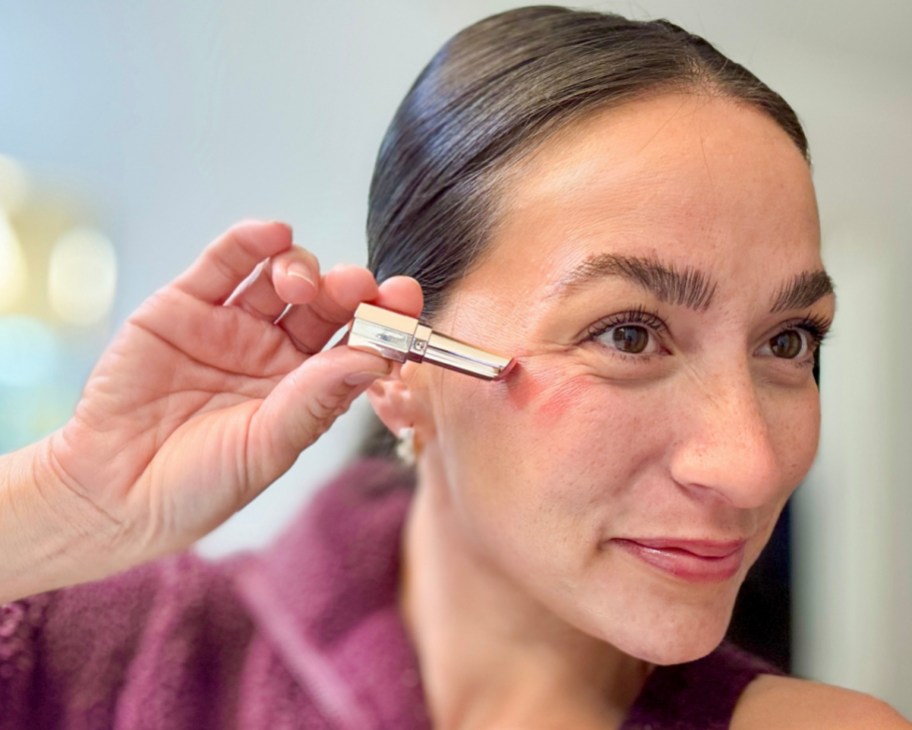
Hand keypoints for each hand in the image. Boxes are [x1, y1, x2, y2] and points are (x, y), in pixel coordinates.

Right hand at [30, 220, 420, 578]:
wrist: (111, 492)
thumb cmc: (197, 485)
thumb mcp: (265, 447)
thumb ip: (315, 400)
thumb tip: (375, 358)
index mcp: (307, 390)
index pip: (357, 344)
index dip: (383, 321)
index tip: (405, 302)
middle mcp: (276, 353)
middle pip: (327, 306)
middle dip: (349, 290)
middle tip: (361, 285)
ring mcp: (232, 326)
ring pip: (281, 278)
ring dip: (303, 267)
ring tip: (302, 283)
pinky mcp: (186, 305)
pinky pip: (225, 264)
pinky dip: (250, 243)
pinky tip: (273, 235)